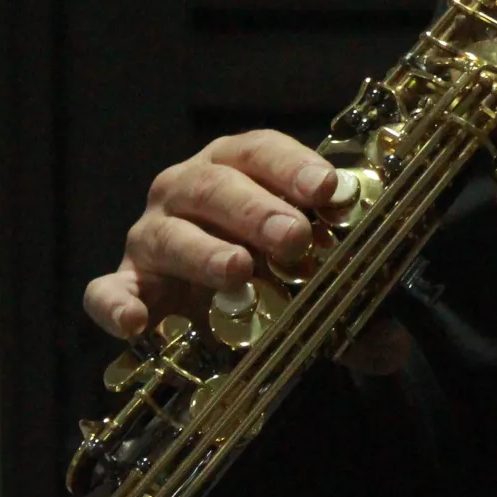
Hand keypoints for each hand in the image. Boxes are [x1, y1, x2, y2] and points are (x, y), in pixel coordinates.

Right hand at [83, 130, 410, 374]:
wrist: (219, 311)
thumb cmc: (272, 273)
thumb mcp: (317, 288)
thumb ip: (352, 311)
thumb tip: (391, 345)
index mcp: (238, 169)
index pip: (262, 151)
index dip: (294, 167)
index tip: (328, 189)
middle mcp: (187, 192)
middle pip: (216, 187)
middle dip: (256, 210)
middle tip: (293, 237)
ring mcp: (152, 237)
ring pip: (168, 234)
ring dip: (204, 252)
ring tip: (238, 272)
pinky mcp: (126, 285)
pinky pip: (106, 292)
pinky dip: (115, 305)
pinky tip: (136, 324)